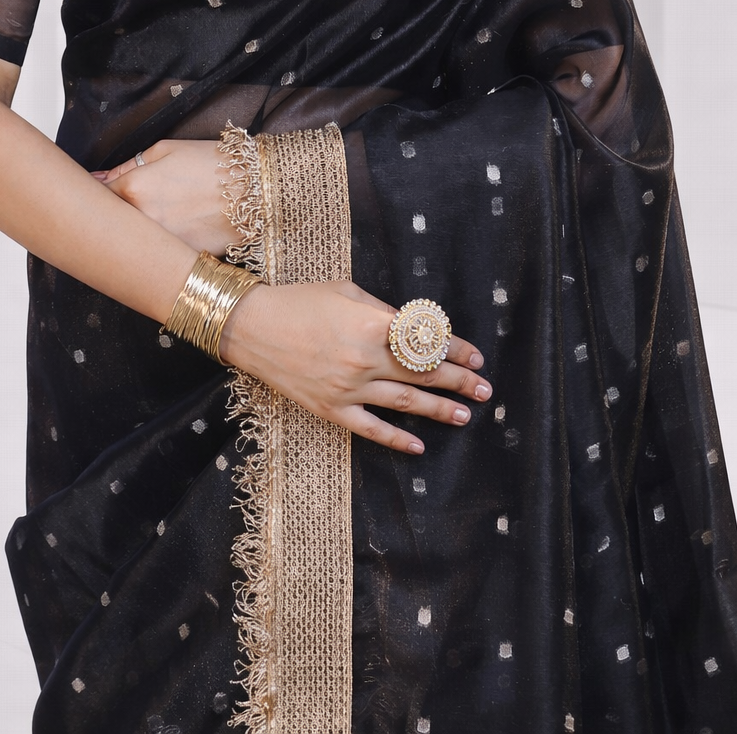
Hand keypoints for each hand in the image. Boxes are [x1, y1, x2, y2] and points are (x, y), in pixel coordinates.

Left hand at [96, 139, 237, 256]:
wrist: (259, 189)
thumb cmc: (214, 163)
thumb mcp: (168, 149)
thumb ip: (129, 165)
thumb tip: (100, 179)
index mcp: (134, 187)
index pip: (97, 196)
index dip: (95, 194)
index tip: (98, 192)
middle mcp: (142, 219)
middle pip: (110, 223)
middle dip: (111, 216)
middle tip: (127, 207)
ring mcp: (161, 244)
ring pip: (133, 241)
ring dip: (135, 232)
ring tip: (160, 218)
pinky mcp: (180, 259)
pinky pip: (159, 253)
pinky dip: (160, 245)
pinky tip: (177, 231)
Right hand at [219, 278, 491, 454]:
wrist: (252, 327)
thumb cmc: (300, 301)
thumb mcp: (348, 292)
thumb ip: (384, 312)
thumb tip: (416, 331)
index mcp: (372, 324)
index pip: (426, 340)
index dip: (456, 349)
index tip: (476, 357)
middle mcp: (364, 359)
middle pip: (423, 374)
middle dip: (458, 382)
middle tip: (484, 390)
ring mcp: (348, 388)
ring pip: (405, 404)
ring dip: (439, 411)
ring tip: (465, 416)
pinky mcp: (331, 409)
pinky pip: (371, 429)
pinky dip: (397, 439)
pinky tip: (419, 445)